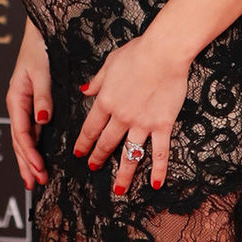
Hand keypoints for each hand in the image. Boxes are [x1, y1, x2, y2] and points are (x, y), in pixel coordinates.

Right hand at [6, 20, 51, 190]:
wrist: (41, 34)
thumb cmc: (40, 50)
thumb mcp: (41, 73)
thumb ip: (43, 97)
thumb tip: (43, 121)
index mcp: (16, 99)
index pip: (21, 133)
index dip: (30, 153)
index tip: (40, 168)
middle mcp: (17, 105)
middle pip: (19, 142)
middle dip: (27, 164)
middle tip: (37, 184)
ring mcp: (23, 106)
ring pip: (23, 139)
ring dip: (28, 160)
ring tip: (34, 180)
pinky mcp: (32, 104)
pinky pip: (30, 131)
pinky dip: (32, 147)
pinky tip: (36, 158)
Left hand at [74, 31, 189, 194]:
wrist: (163, 52)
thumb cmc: (138, 52)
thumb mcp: (110, 63)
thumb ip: (97, 81)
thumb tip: (84, 90)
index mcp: (106, 101)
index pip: (90, 127)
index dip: (83, 142)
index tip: (78, 152)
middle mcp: (121, 116)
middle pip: (106, 142)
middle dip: (98, 157)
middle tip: (94, 166)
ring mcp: (142, 123)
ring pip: (130, 154)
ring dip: (123, 174)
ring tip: (118, 189)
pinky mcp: (162, 125)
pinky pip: (160, 152)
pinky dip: (158, 170)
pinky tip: (155, 184)